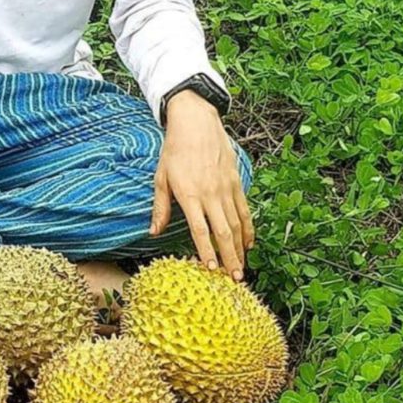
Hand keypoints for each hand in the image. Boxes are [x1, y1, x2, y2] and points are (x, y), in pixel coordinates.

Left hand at [150, 89, 253, 279]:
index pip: (200, 230)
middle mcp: (211, 194)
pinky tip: (248, 245)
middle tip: (234, 280)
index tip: (211, 270)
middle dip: (229, 258)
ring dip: (240, 249)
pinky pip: (244, 210)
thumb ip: (160, 208)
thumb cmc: (174, 151)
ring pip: (237, 224)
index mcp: (189, 195)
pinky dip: (248, 229)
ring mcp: (226, 188)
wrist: (196, 122)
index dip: (206, 251)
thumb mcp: (161, 178)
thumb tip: (154, 232)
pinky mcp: (236, 182)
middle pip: (223, 232)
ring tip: (241, 270)